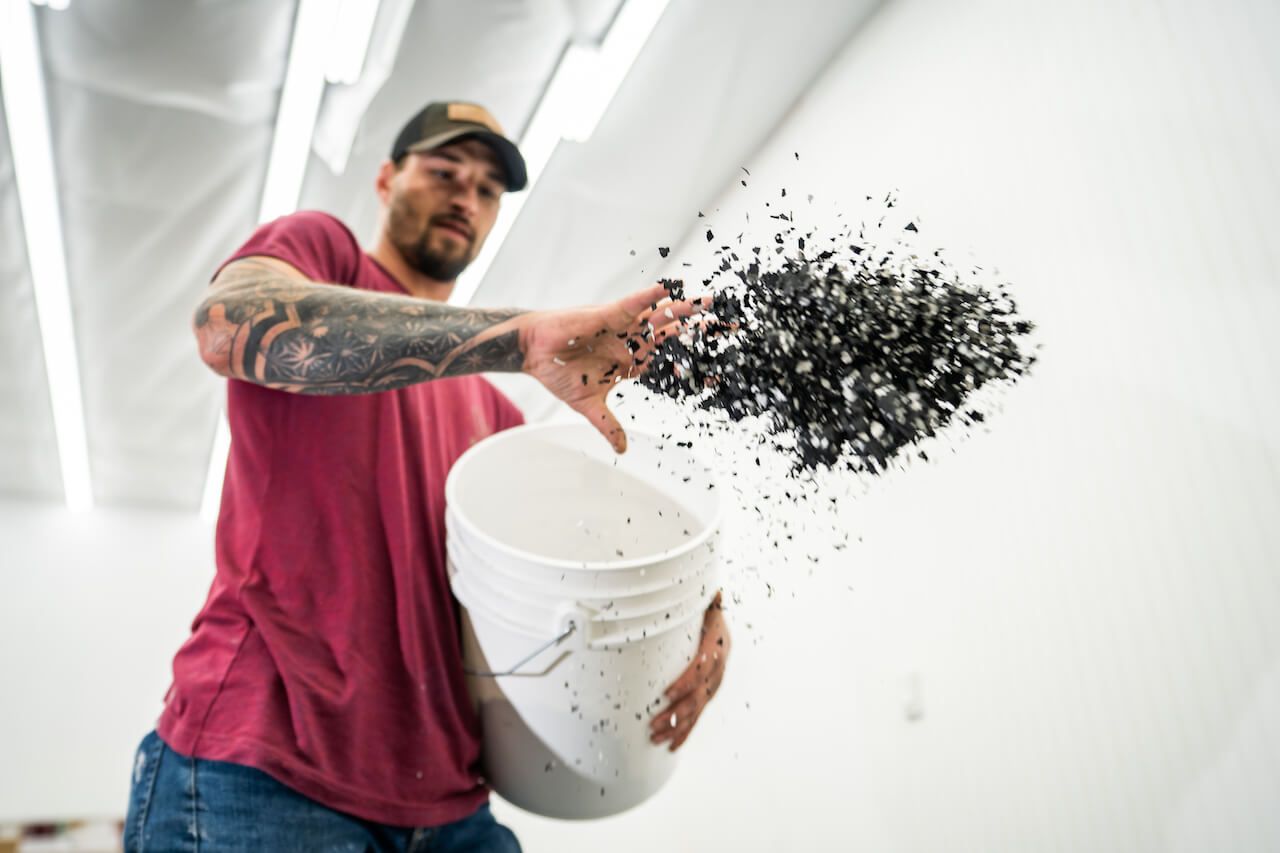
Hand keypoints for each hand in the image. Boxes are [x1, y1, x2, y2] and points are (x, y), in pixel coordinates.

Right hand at [518, 283, 703, 451]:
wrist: (533, 352)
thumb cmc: (557, 373)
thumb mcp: (587, 405)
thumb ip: (608, 425)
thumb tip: (622, 450)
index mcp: (630, 365)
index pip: (667, 367)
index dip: (690, 371)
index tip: (716, 375)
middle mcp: (631, 343)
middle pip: (672, 338)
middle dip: (697, 334)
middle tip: (727, 329)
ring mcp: (622, 327)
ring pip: (659, 317)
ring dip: (683, 310)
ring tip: (708, 303)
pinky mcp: (610, 313)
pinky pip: (635, 303)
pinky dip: (651, 295)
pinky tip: (670, 287)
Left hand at [649, 592, 728, 751]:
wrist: (718, 619)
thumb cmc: (703, 608)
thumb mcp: (702, 597)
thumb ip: (697, 592)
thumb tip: (696, 583)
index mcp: (717, 643)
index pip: (703, 667)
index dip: (687, 681)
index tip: (667, 693)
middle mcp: (719, 667)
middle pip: (698, 695)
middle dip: (675, 713)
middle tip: (653, 724)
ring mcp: (714, 682)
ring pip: (698, 709)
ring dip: (677, 726)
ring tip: (656, 738)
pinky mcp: (708, 692)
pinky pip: (698, 714)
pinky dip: (686, 731)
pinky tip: (672, 745)